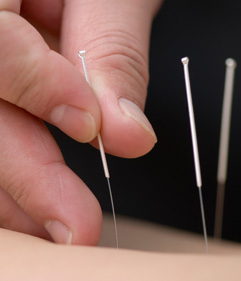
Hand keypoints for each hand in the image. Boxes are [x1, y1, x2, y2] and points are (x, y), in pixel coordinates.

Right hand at [0, 0, 160, 244]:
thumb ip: (114, 56)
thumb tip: (128, 132)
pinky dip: (19, 174)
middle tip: (75, 225)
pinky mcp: (4, 91)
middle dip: (27, 176)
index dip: (36, 86)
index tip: (90, 126)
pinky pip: (3, 132)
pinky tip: (40, 204)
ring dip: (20, 191)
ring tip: (61, 225)